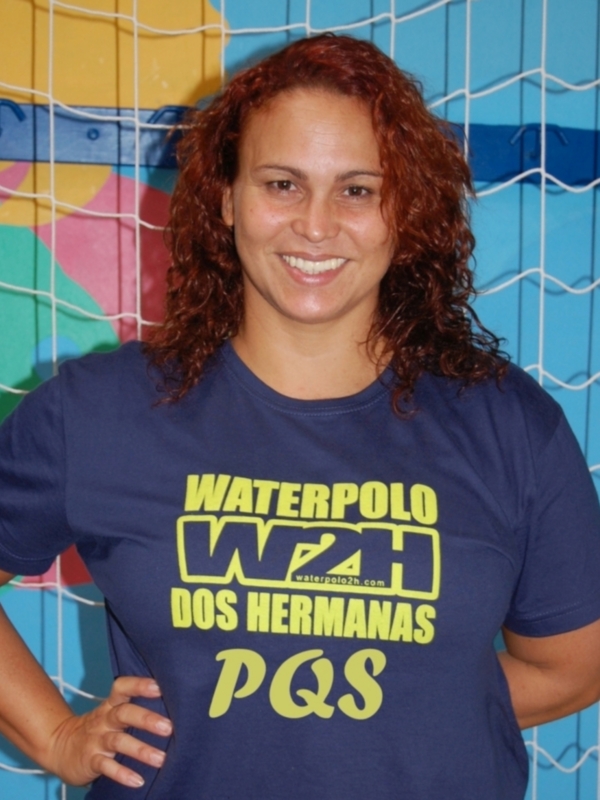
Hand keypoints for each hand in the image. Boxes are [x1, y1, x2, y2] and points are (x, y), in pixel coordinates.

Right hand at [46, 676, 171, 787]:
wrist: (58, 746)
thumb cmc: (97, 728)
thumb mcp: (110, 714)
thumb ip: (133, 709)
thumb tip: (172, 709)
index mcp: (110, 706)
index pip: (122, 687)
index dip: (139, 685)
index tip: (159, 687)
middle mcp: (104, 720)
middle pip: (124, 713)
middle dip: (146, 719)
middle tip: (169, 727)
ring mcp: (96, 740)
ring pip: (118, 741)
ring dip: (140, 750)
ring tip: (161, 759)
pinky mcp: (89, 761)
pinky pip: (106, 767)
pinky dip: (122, 774)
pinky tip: (138, 780)